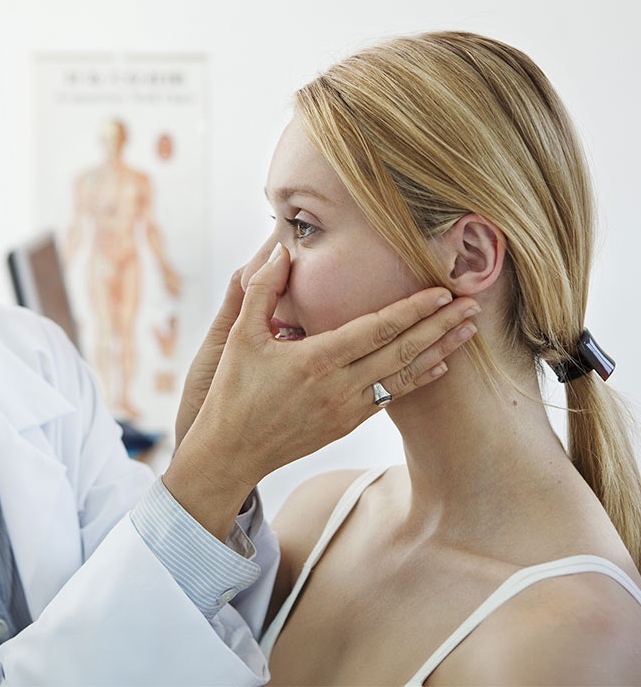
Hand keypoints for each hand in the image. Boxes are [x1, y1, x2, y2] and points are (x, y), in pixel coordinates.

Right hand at [163, 244, 478, 538]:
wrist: (231, 452)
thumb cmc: (233, 392)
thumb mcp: (239, 336)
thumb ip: (261, 290)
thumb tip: (280, 251)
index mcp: (317, 360)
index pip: (378, 328)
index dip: (413, 309)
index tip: (442, 291)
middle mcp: (340, 386)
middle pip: (403, 350)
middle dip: (441, 326)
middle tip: (473, 305)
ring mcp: (347, 409)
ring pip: (404, 376)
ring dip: (439, 351)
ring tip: (467, 332)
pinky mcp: (347, 425)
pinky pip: (392, 398)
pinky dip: (418, 379)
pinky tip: (437, 367)